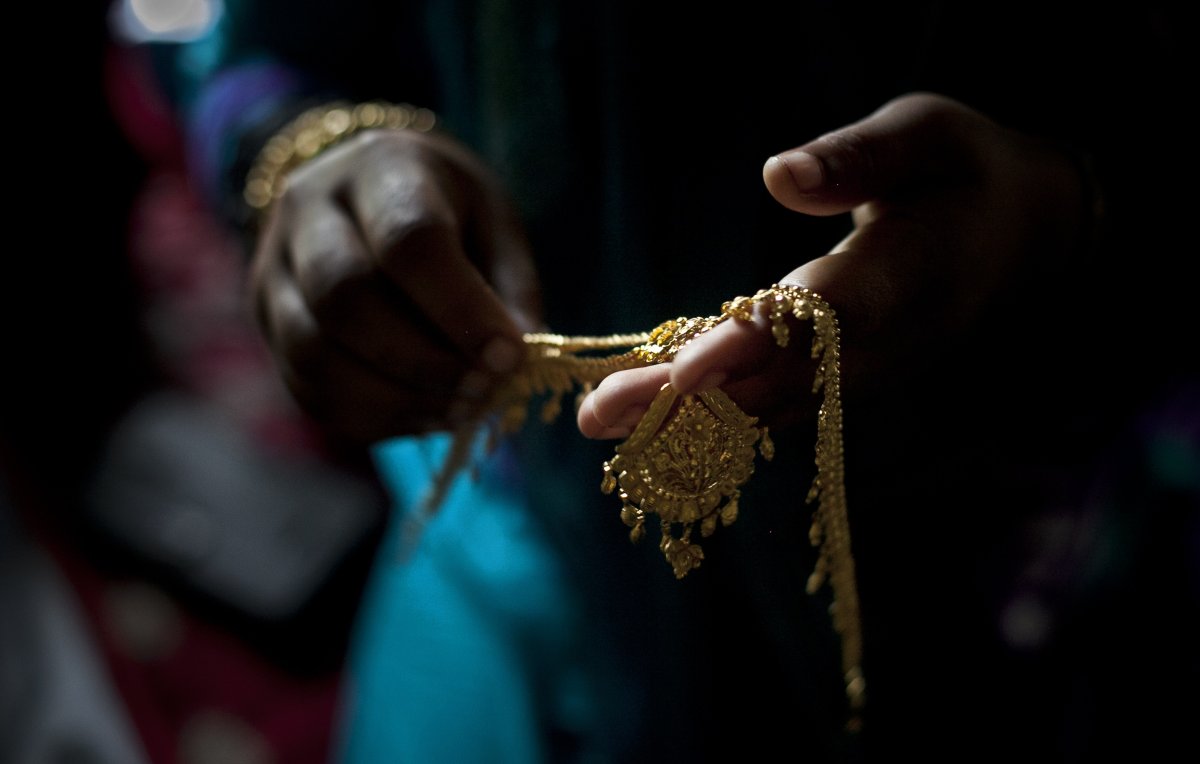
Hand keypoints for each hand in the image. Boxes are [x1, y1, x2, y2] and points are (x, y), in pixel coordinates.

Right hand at [250, 127, 541, 443]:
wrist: (364, 192)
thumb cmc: (447, 210)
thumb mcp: (494, 224)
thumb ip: (509, 289)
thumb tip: (518, 362)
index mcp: (381, 167)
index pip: (407, 240)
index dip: (459, 309)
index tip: (508, 356)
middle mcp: (309, 208)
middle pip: (345, 297)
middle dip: (422, 362)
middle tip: (481, 392)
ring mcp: (273, 266)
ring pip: (314, 351)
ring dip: (394, 398)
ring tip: (457, 411)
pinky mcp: (266, 321)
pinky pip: (306, 386)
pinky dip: (369, 416)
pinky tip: (421, 415)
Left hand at [577, 92, 1087, 438]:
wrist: (1018, 234)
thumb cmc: (963, 170)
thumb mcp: (927, 135)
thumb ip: (860, 157)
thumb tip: (779, 175)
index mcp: (904, 273)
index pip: (820, 319)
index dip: (754, 346)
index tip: (686, 372)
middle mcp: (882, 343)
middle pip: (776, 378)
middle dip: (685, 401)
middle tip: (597, 415)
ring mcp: (866, 372)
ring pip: (771, 405)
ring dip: (687, 420)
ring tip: (602, 423)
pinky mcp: (848, 380)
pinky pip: (780, 406)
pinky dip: (718, 418)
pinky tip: (652, 423)